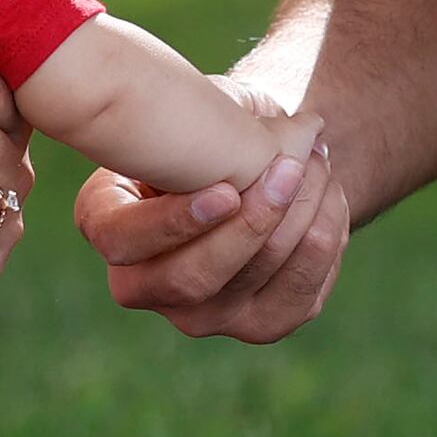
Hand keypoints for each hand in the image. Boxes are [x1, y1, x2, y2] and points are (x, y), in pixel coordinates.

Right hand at [71, 83, 340, 342]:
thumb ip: (224, 118)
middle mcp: (143, 285)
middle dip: (250, 224)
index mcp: (107, 224)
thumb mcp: (203, 110)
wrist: (258, 161)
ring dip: (295, 217)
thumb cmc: (214, 127)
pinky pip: (298, 295)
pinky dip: (323, 238)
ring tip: (317, 162)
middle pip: (192, 278)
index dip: (174, 223)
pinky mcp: (261, 326)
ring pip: (251, 282)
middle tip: (290, 170)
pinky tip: (329, 194)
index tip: (227, 190)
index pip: (122, 240)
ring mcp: (202, 315)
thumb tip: (296, 131)